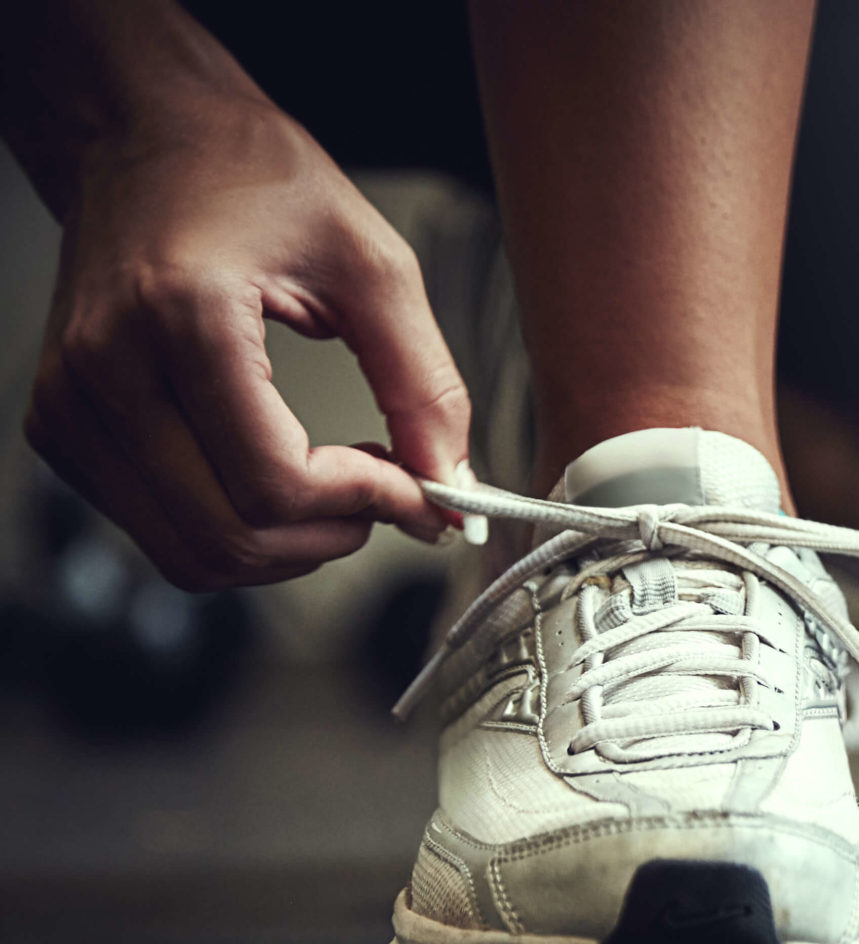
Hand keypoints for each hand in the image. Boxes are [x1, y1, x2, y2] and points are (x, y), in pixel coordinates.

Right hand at [24, 94, 469, 590]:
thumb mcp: (371, 263)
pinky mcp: (64, 427)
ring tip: (340, 483)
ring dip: (288, 545)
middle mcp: (105, 370)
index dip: (367, 504)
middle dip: (332, 535)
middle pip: (230, 536)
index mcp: (178, 316)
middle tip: (389, 491)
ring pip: (193, 553)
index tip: (421, 489)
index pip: (274, 483)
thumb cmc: (245, 175)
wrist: (143, 137)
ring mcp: (71, 406)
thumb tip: (454, 484)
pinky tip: (282, 474)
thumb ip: (423, 383)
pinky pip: (162, 530)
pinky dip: (238, 528)